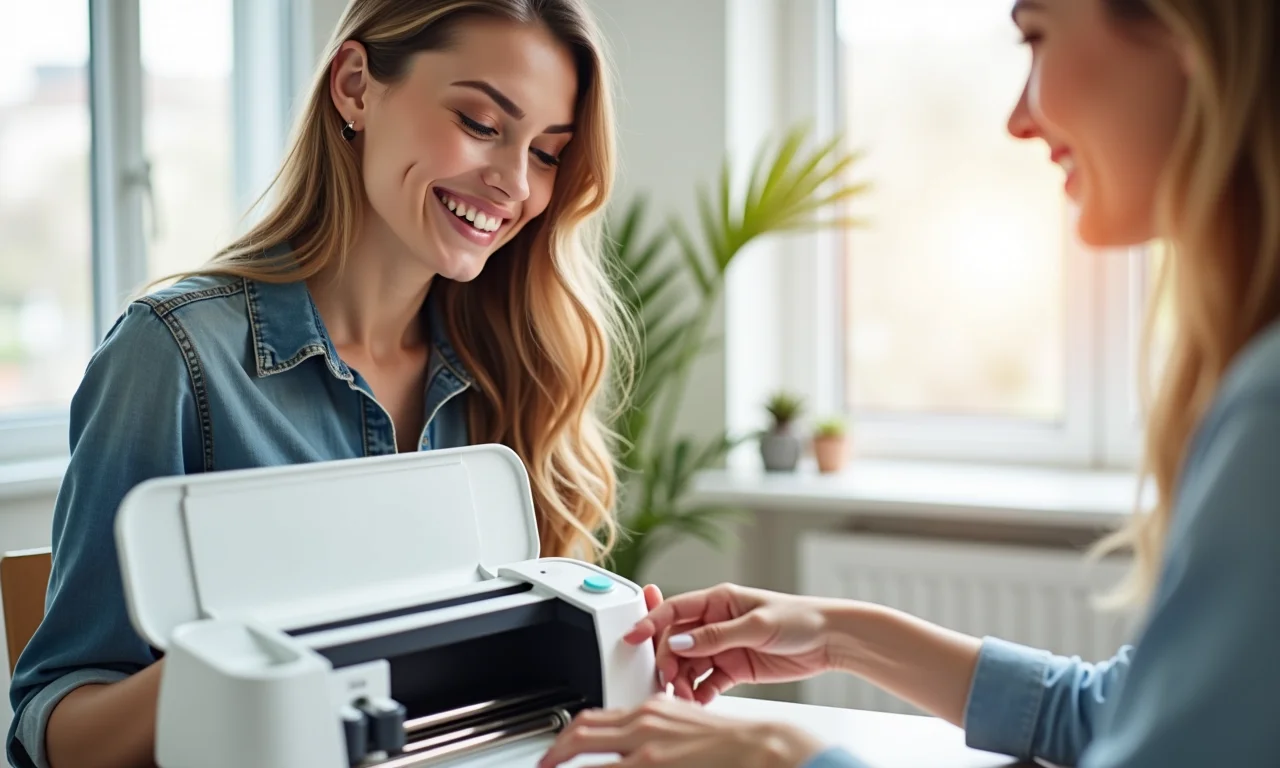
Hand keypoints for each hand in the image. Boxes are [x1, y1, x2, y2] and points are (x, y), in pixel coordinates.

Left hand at [537, 695, 823, 767]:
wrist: (764, 746)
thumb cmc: (734, 742)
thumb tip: (638, 750)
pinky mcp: (654, 766)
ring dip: (565, 764)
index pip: (595, 718)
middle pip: (581, 731)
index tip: (559, 749)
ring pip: (588, 753)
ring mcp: (646, 749)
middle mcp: (643, 725)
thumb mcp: (686, 727)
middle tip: (544, 765)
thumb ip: (657, 734)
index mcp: (651, 711)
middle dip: (554, 750)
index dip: (569, 734)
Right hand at [624, 584, 833, 703]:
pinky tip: (698, 703)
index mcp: (718, 601)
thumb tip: (681, 642)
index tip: (632, 637)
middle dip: (669, 662)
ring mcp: (724, 647)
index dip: (650, 621)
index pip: (675, 610)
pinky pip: (707, 682)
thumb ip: (718, 636)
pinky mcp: (734, 669)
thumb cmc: (800, 619)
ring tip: (686, 697)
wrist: (831, 641)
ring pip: (689, 665)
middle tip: (670, 680)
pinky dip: (699, 694)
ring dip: (683, 681)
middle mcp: (716, 623)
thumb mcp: (757, 624)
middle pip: (677, 642)